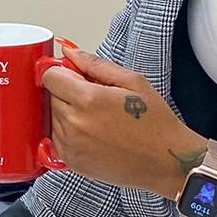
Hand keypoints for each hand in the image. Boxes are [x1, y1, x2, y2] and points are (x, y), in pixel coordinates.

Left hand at [41, 48, 207, 200]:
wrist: (166, 161)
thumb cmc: (155, 122)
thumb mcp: (132, 81)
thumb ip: (95, 64)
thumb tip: (70, 53)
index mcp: (88, 99)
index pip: (50, 77)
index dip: (62, 72)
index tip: (73, 74)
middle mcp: (74, 124)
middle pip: (50, 96)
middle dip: (65, 91)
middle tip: (92, 95)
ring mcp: (71, 146)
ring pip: (51, 118)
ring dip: (66, 112)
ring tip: (96, 116)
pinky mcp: (73, 163)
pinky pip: (56, 139)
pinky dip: (67, 132)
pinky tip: (91, 132)